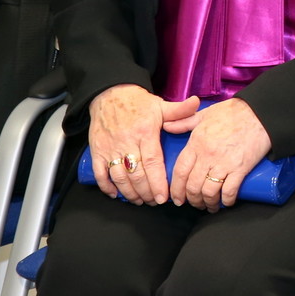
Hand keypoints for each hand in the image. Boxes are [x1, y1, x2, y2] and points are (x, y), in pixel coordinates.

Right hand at [87, 86, 198, 204]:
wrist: (110, 94)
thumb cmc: (138, 103)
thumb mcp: (161, 105)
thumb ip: (179, 110)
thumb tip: (197, 103)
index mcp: (145, 132)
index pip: (153, 162)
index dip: (158, 182)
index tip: (164, 197)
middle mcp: (127, 142)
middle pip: (137, 174)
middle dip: (146, 192)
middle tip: (155, 202)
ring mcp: (110, 148)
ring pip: (119, 177)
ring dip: (129, 192)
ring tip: (140, 200)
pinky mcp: (97, 151)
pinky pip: (100, 173)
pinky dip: (107, 186)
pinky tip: (116, 194)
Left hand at [165, 98, 271, 210]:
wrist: (261, 112)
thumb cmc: (234, 112)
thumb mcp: (205, 114)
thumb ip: (184, 121)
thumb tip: (166, 126)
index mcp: (197, 143)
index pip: (180, 172)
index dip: (176, 189)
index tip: (176, 198)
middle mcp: (208, 155)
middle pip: (192, 185)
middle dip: (191, 200)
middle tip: (194, 204)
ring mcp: (224, 163)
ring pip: (208, 191)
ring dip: (207, 203)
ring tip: (209, 206)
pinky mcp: (241, 168)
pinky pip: (229, 190)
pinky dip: (226, 201)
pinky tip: (226, 203)